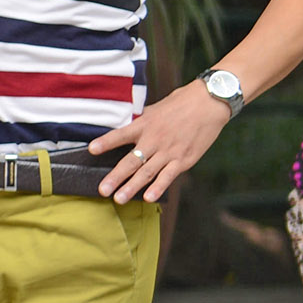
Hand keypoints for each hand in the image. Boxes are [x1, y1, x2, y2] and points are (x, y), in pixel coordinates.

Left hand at [86, 81, 232, 203]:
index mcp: (145, 125)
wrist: (210, 103)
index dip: (106, 142)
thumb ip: (143, 120)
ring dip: (131, 187)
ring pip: (147, 173)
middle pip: (131, 161)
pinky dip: (158, 187)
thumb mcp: (157, 108)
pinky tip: (149, 198)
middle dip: (115, 177)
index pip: (121, 135)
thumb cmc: (184, 103)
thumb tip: (130, 123)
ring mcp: (169, 151)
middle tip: (103, 190)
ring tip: (119, 199)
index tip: (92, 149)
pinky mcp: (184, 159)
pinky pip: (168, 176)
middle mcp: (154, 139)